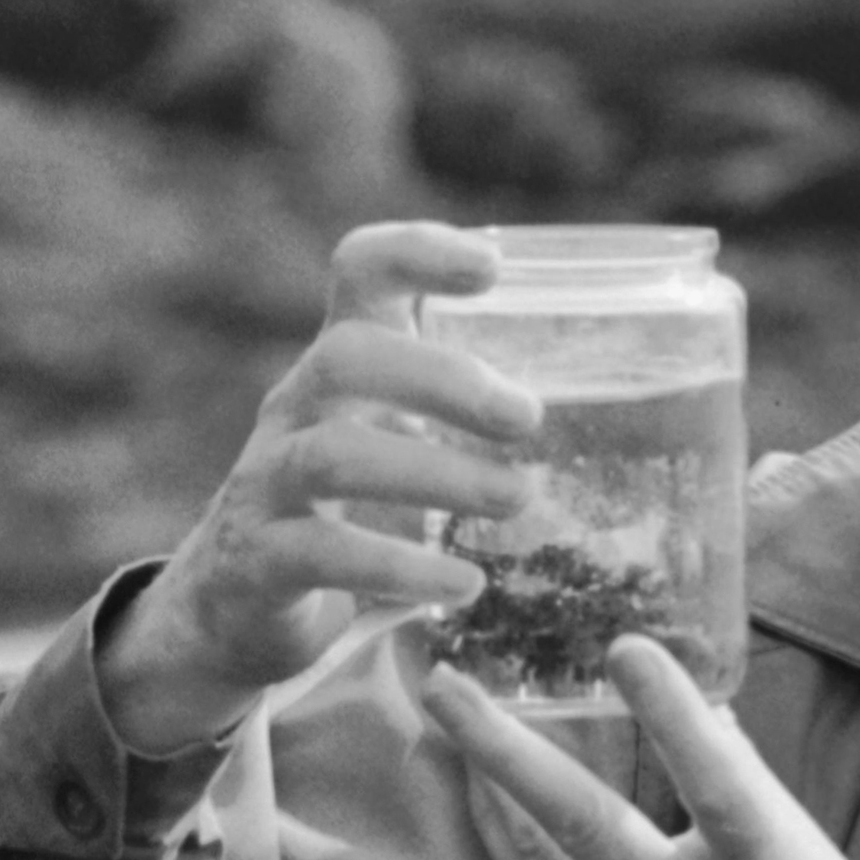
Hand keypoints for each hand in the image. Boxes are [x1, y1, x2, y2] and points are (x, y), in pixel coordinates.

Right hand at [97, 220, 545, 753]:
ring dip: (436, 475)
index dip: (416, 251)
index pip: (360, 271)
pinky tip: (464, 585)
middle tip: (527, 418)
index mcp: (341, 365)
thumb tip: (627, 410)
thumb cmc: (345, 508)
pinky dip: (400, 568)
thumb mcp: (395, 439)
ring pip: (333, 456)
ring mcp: (266, 483)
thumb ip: (470, 413)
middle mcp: (296, 408)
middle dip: (442, 379)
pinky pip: (322, 554)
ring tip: (516, 499)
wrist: (232, 607)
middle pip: (346, 356)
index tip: (492, 267)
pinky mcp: (256, 560)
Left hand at [423, 638, 859, 859]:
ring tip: (449, 734)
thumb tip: (702, 711)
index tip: (626, 645)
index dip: (671, 711)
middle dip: (502, 747)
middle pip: (582, 820)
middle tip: (446, 686)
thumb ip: (751, 791)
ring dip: (487, 796)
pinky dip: (518, 857)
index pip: (715, 777)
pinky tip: (496, 816)